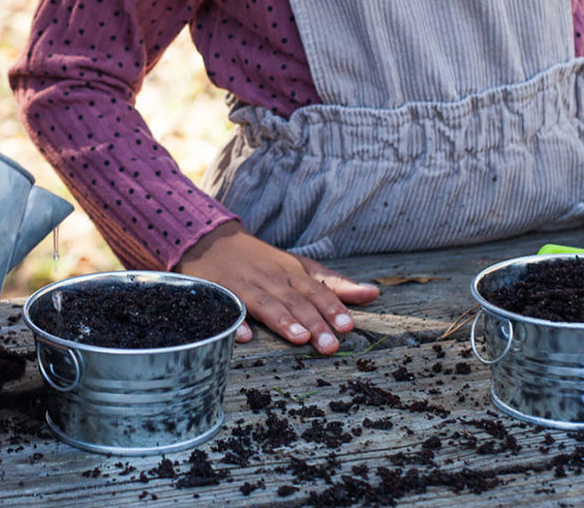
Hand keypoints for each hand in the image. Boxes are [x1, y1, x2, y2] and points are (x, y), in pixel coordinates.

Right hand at [176, 220, 378, 353]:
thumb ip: (332, 282)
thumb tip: (372, 293)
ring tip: (299, 338)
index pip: (316, 289)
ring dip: (283, 321)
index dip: (331, 306)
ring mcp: (245, 285)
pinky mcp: (219, 291)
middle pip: (294, 300)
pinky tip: (244, 337)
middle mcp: (270, 279)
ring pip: (266, 304)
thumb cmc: (261, 260)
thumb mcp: (297, 266)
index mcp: (291, 273)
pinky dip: (236, 322)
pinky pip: (228, 308)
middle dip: (313, 322)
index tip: (348, 326)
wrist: (210, 239)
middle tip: (330, 345)